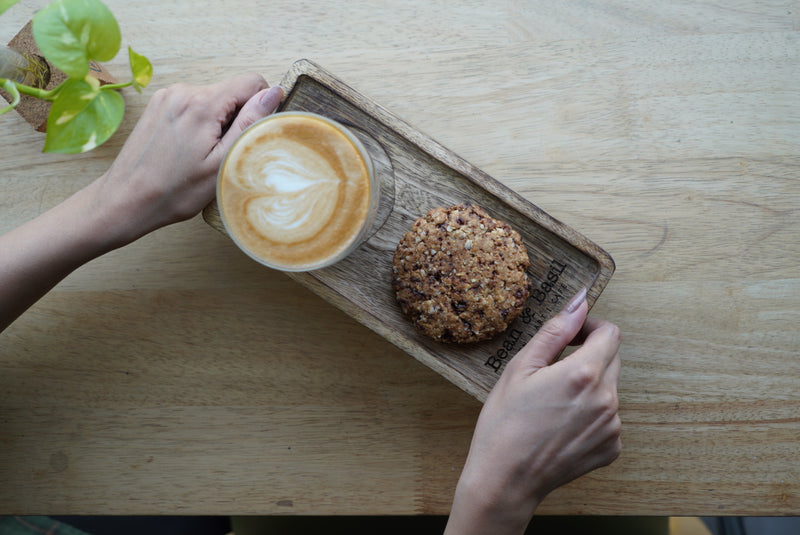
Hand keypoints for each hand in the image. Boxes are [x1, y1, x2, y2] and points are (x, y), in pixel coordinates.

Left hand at [96, 73, 283, 244]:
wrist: (127, 200)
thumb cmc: (175, 190)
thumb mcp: (223, 162)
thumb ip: (249, 123)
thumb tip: (273, 93)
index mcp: (202, 104)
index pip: (251, 82)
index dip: (260, 106)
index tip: (249, 133)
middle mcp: (183, 91)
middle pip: (231, 91)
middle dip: (236, 118)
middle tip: (223, 152)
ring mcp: (167, 96)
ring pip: (213, 98)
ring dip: (217, 122)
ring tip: (203, 154)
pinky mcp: (159, 104)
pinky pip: (193, 104)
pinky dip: (200, 122)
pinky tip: (189, 148)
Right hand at [445, 289, 621, 534]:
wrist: (505, 479)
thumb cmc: (504, 422)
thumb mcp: (520, 367)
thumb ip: (555, 331)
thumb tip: (579, 302)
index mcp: (584, 373)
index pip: (610, 334)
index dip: (590, 329)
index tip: (570, 337)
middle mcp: (607, 399)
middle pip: (612, 359)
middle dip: (588, 356)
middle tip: (553, 372)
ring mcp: (612, 426)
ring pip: (609, 389)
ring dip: (588, 387)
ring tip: (552, 404)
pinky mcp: (611, 448)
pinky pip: (608, 417)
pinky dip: (590, 415)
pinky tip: (561, 426)